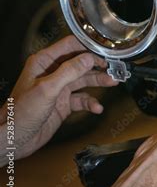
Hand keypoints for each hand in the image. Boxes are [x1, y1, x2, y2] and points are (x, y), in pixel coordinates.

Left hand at [0, 36, 117, 162]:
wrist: (13, 140)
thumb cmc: (20, 113)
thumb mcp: (47, 88)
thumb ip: (69, 71)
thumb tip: (89, 58)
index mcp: (44, 62)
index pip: (70, 46)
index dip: (88, 47)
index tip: (104, 49)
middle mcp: (53, 73)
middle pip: (81, 63)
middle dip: (98, 66)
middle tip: (113, 68)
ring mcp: (59, 88)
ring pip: (84, 80)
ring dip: (99, 82)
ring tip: (112, 82)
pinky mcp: (64, 103)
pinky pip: (82, 99)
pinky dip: (91, 103)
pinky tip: (97, 107)